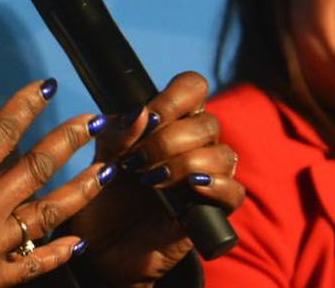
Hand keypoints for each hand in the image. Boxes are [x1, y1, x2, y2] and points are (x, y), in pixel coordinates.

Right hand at [0, 53, 113, 287]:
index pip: (2, 132)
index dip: (27, 105)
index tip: (50, 85)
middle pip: (37, 169)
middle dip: (70, 141)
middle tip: (97, 121)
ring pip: (47, 214)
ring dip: (81, 190)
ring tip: (108, 171)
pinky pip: (32, 265)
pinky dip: (58, 253)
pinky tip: (78, 243)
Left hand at [67, 71, 244, 287]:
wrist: (102, 247)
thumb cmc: (104, 197)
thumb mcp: (100, 159)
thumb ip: (116, 134)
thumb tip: (140, 113)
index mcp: (170, 122)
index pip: (193, 88)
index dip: (174, 98)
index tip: (149, 118)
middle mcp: (194, 145)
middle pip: (207, 123)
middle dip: (169, 140)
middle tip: (137, 161)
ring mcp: (206, 176)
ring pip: (223, 155)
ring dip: (186, 163)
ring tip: (151, 180)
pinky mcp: (213, 210)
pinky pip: (234, 192)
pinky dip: (216, 187)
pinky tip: (191, 188)